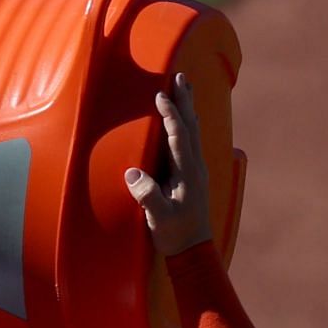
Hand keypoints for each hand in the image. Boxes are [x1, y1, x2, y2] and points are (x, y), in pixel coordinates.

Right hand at [125, 72, 212, 256]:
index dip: (170, 115)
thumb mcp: (159, 217)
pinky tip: (183, 122)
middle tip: (180, 77)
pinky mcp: (191, 175)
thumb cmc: (175, 233)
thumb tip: (132, 174)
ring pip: (192, 131)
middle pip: (191, 126)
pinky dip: (185, 125)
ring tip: (183, 89)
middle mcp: (195, 166)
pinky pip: (189, 142)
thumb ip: (147, 195)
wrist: (194, 249)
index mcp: (187, 172)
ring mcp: (195, 170)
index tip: (160, 96)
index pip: (179, 136)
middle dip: (185, 101)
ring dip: (187, 108)